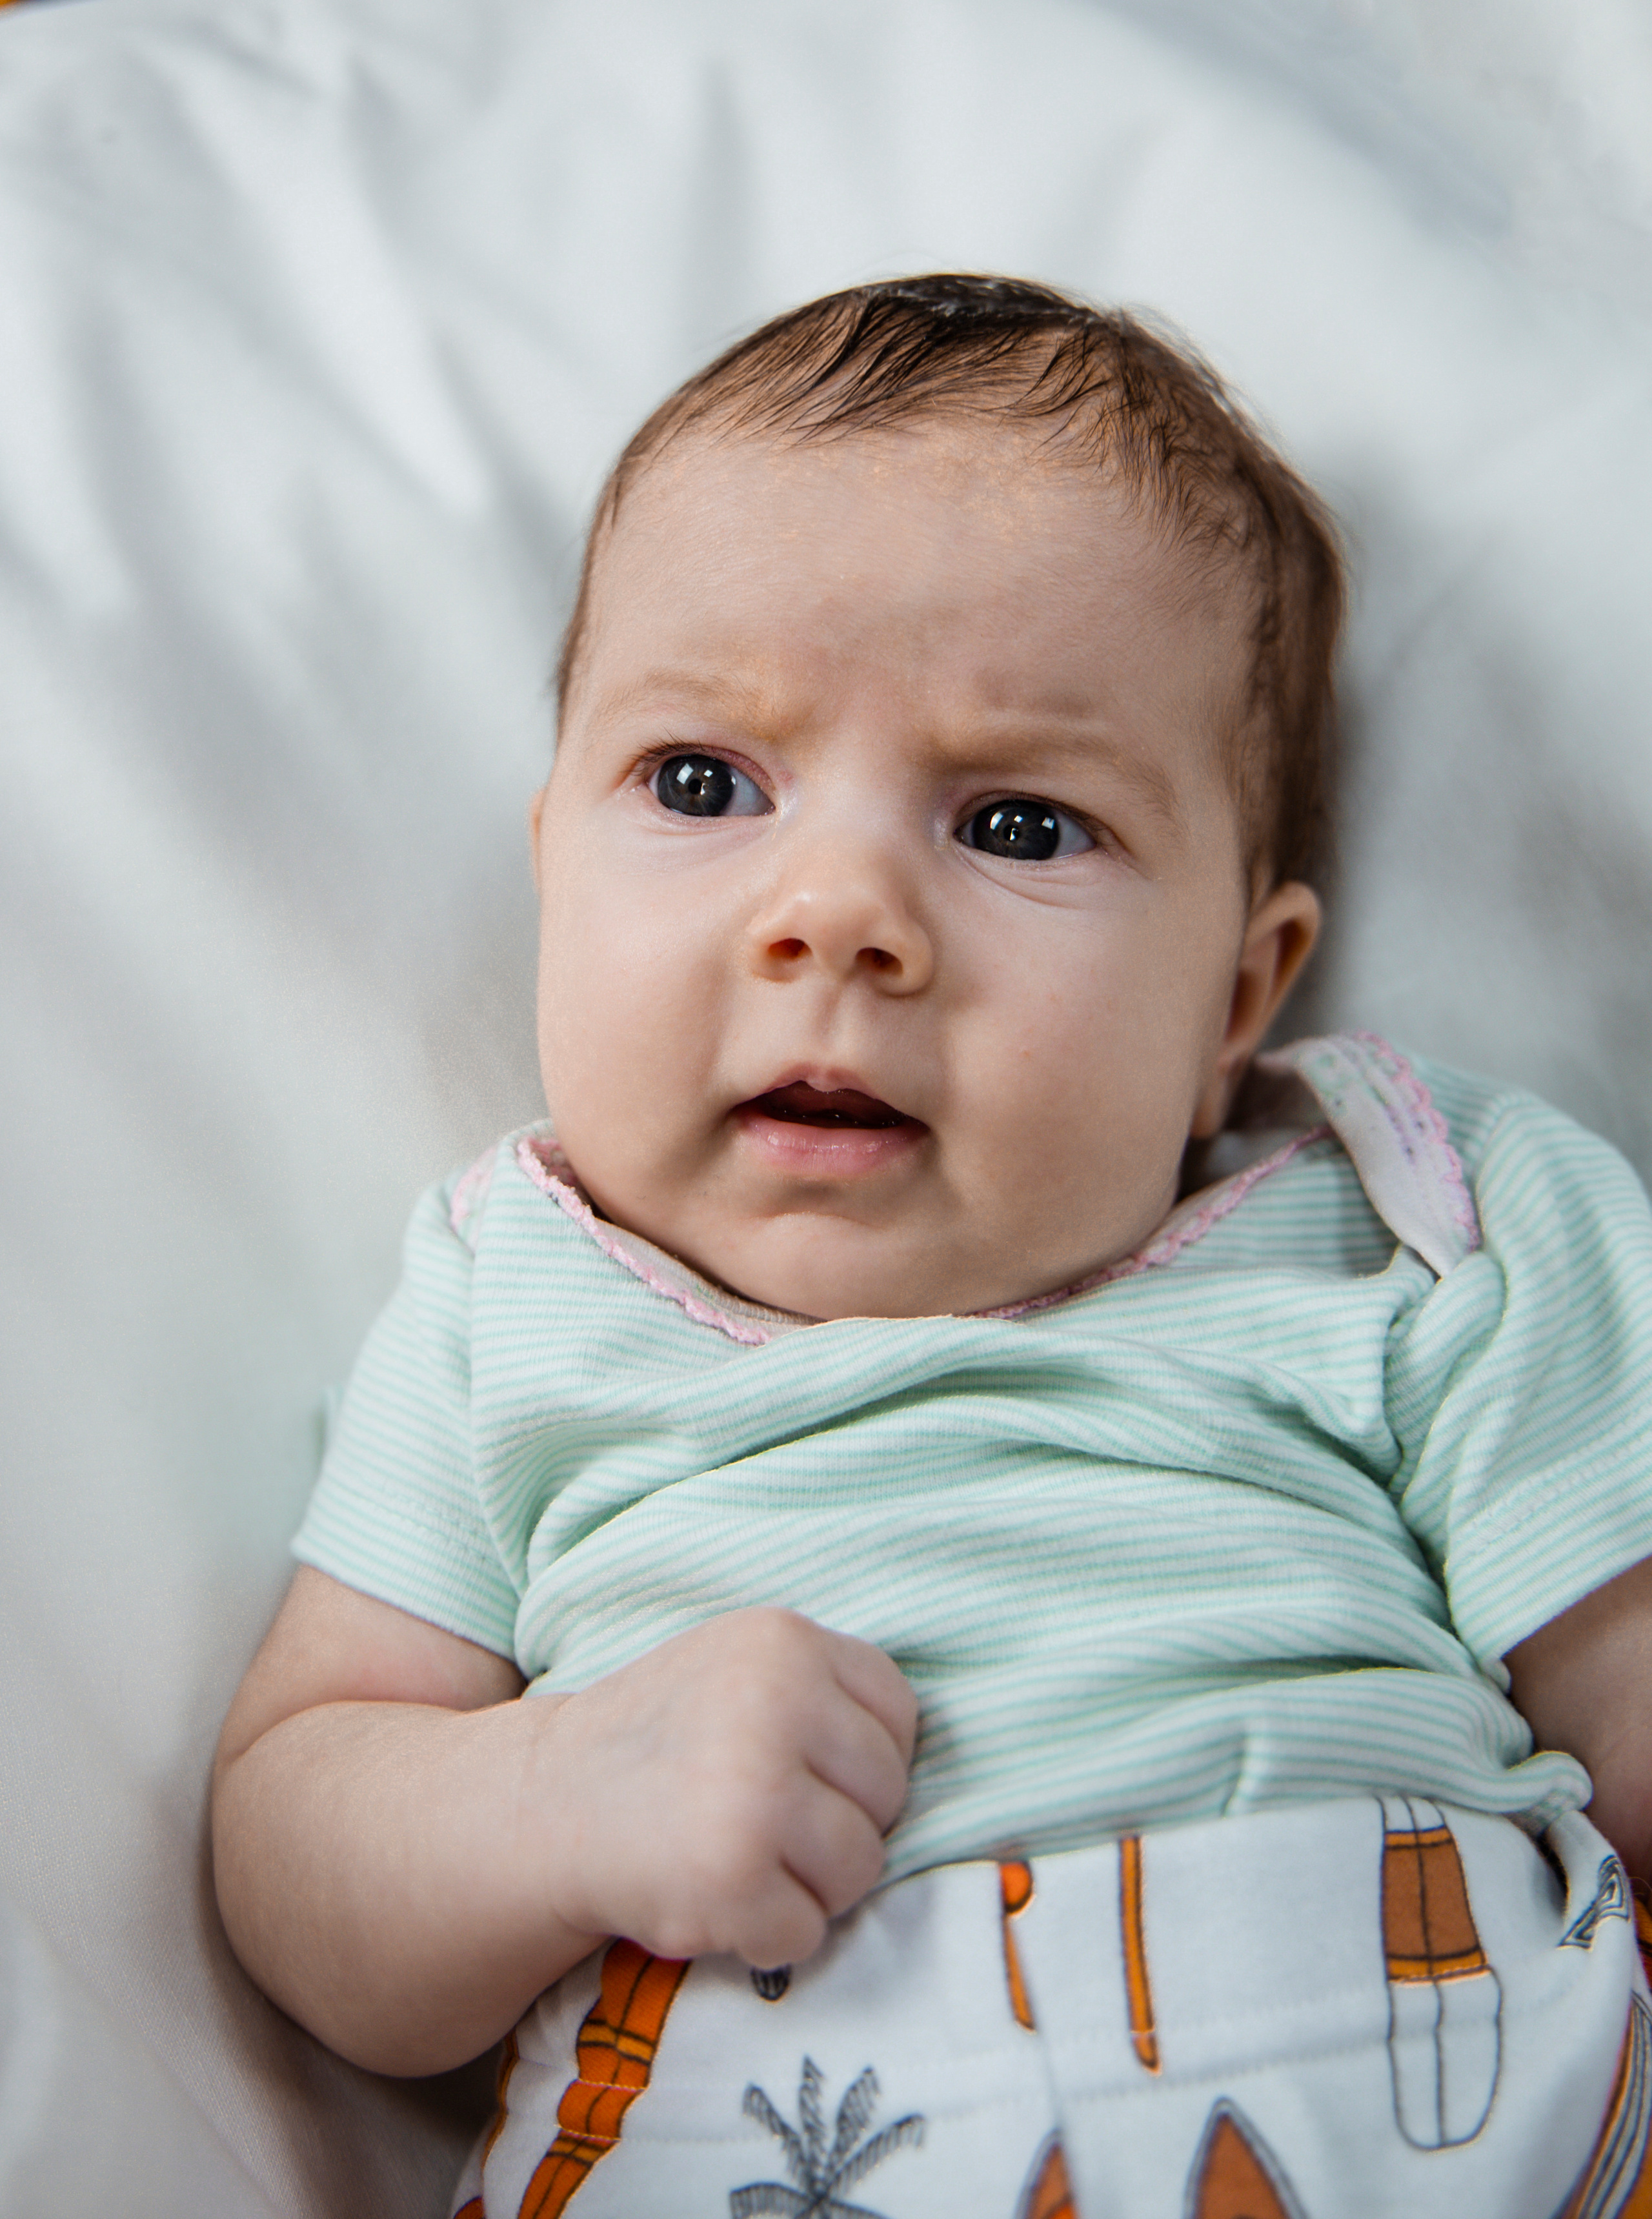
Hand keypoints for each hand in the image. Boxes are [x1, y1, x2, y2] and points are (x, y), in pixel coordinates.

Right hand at [530, 1608, 918, 1968]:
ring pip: (861, 1870)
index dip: (860, 1761)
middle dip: (839, 1826)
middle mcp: (772, 1706)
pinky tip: (712, 1898)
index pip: (900, 1716)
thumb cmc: (665, 1741)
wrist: (546, 1804)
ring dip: (808, 1887)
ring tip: (738, 1857)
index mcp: (783, 1642)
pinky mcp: (730, 1879)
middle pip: (888, 1797)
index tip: (803, 1772)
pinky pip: (806, 1933)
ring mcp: (751, 1793)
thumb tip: (930, 1762)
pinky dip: (766, 1935)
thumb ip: (826, 1695)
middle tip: (763, 1823)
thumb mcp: (741, 1670)